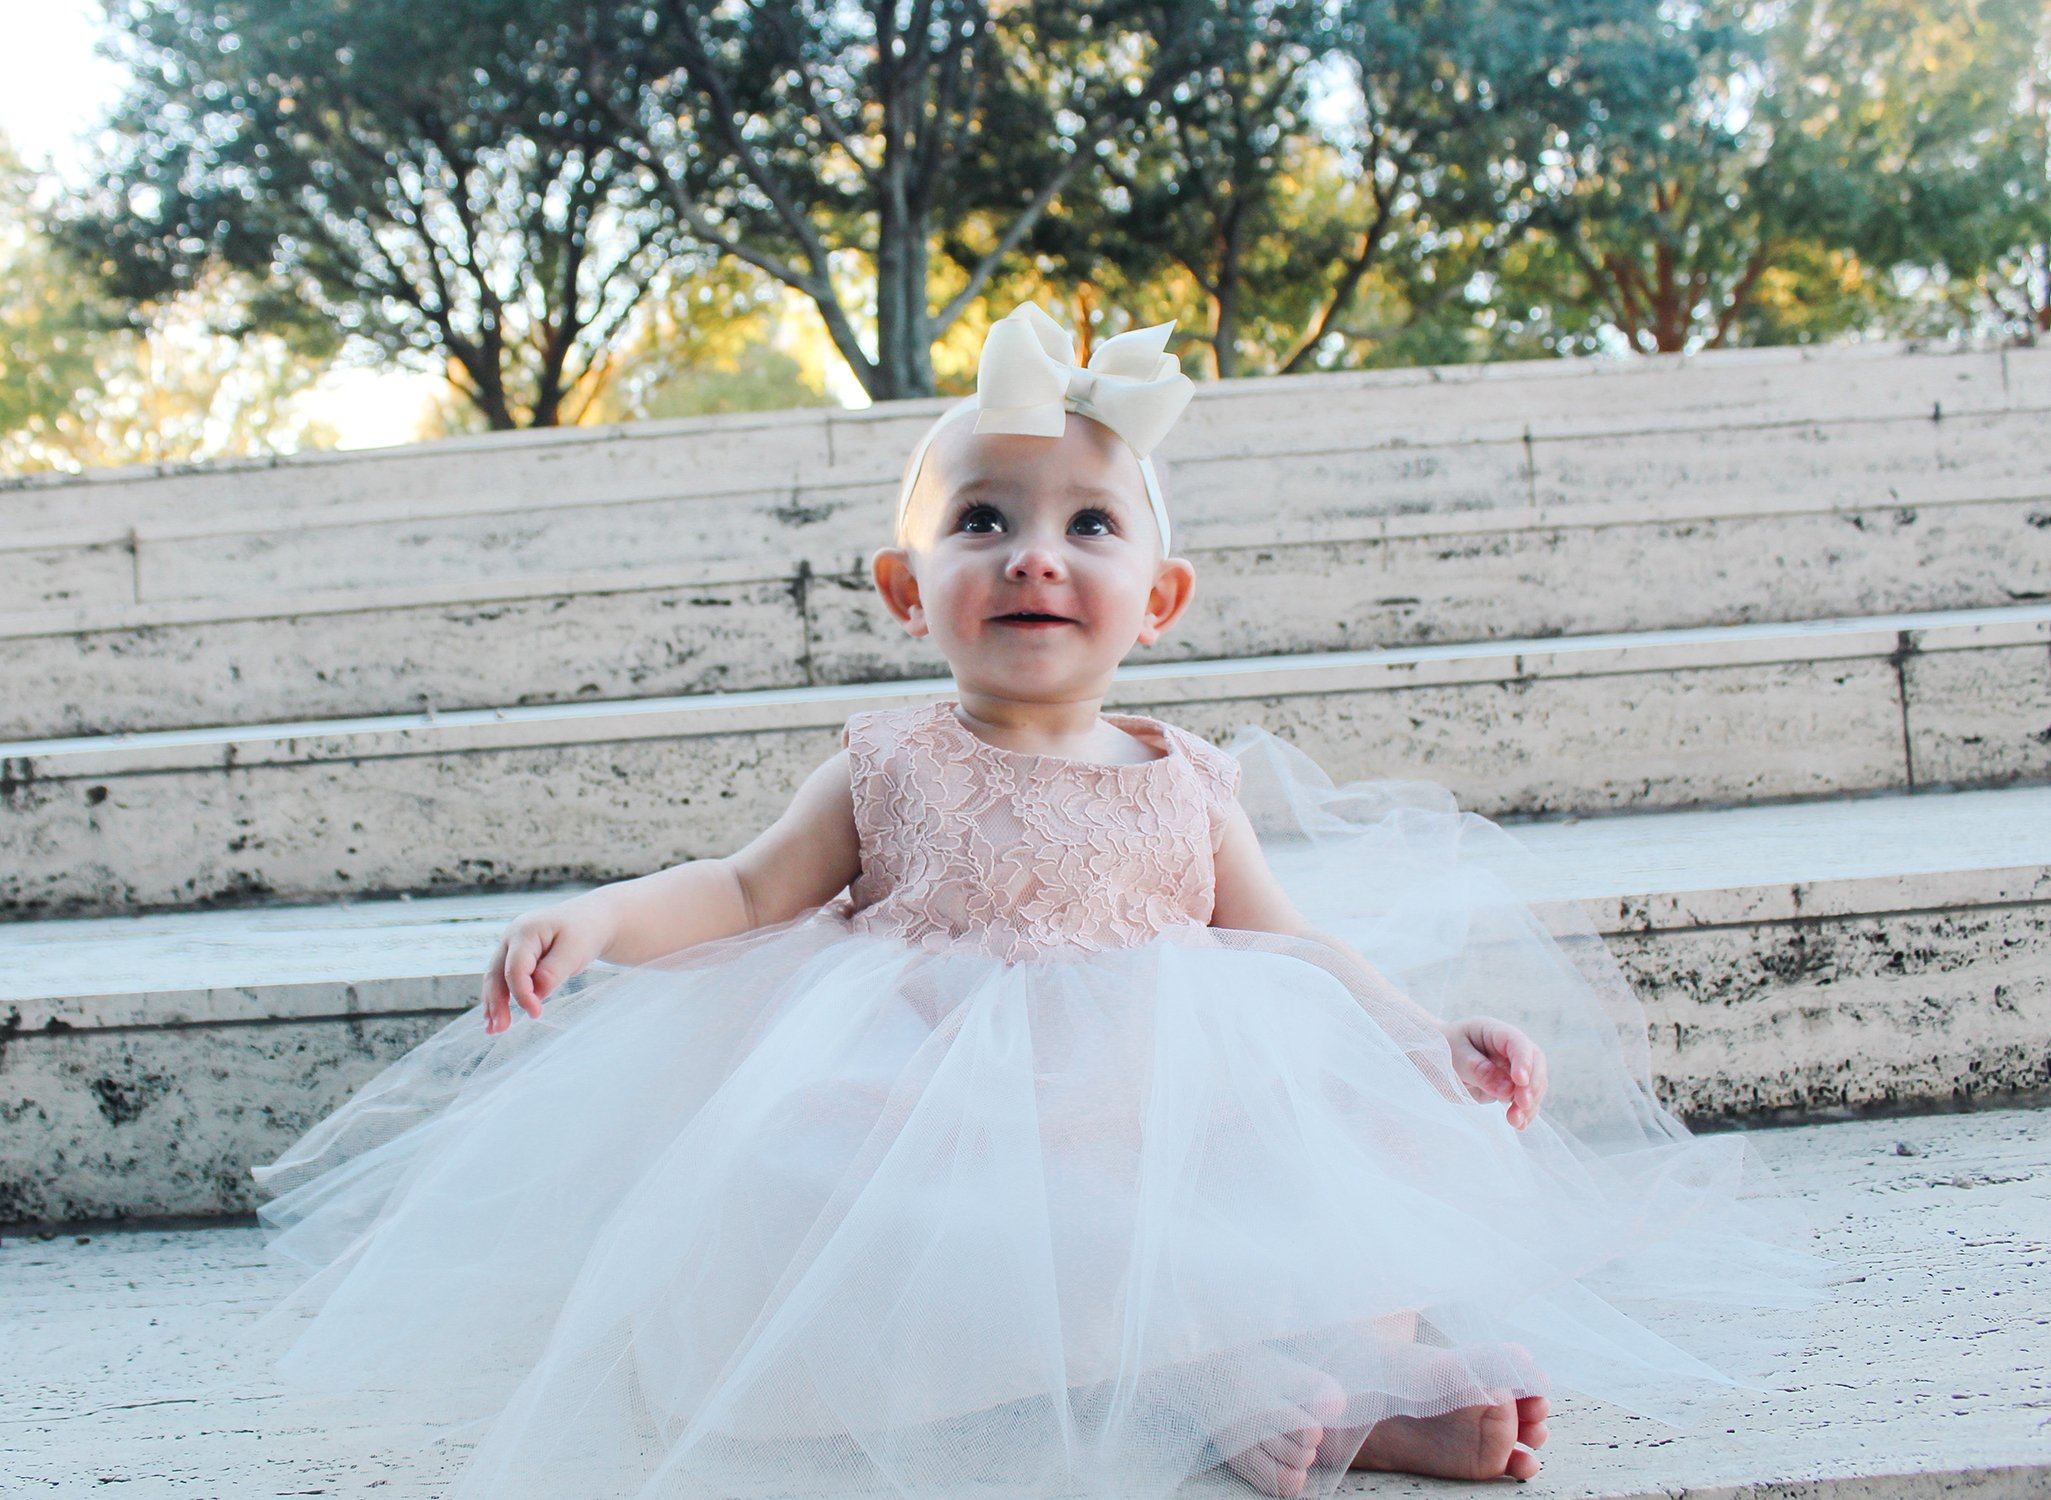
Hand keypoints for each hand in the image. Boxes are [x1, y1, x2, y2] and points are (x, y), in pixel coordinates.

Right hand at [480, 903, 611, 1034]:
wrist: (590, 919)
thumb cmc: (585, 932)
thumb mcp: (575, 950)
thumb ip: (554, 971)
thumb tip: (535, 994)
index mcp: (525, 931)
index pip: (516, 968)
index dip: (522, 993)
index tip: (536, 1013)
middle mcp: (511, 937)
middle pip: (497, 973)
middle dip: (497, 1002)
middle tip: (501, 1029)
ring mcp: (510, 946)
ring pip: (495, 978)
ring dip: (493, 1004)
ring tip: (494, 1030)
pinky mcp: (514, 956)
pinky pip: (503, 978)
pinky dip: (499, 997)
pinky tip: (495, 1018)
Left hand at [1441, 1017, 1547, 1128]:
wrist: (1432, 1058)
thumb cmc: (1440, 1050)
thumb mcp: (1453, 1056)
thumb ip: (1479, 1070)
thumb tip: (1508, 1089)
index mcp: (1493, 1031)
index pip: (1517, 1042)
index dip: (1523, 1061)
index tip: (1520, 1081)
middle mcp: (1508, 1048)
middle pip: (1535, 1063)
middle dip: (1532, 1085)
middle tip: (1522, 1104)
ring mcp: (1512, 1067)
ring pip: (1533, 1083)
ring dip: (1529, 1103)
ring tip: (1516, 1121)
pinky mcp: (1510, 1086)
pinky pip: (1524, 1098)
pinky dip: (1525, 1112)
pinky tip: (1519, 1124)